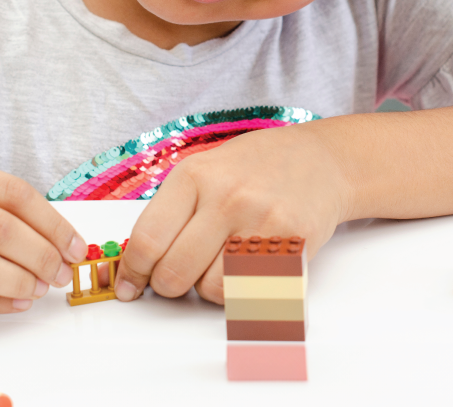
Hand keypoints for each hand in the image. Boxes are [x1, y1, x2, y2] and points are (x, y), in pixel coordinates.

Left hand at [113, 122, 350, 303]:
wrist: (322, 160)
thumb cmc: (257, 168)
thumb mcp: (206, 169)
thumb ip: (172, 210)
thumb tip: (136, 260)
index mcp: (196, 175)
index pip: (147, 239)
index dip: (133, 272)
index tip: (130, 285)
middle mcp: (227, 197)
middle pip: (174, 273)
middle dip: (167, 285)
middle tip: (175, 279)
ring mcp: (262, 222)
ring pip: (211, 290)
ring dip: (208, 288)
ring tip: (220, 264)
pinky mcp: (292, 246)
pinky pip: (251, 292)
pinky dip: (242, 291)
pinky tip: (246, 269)